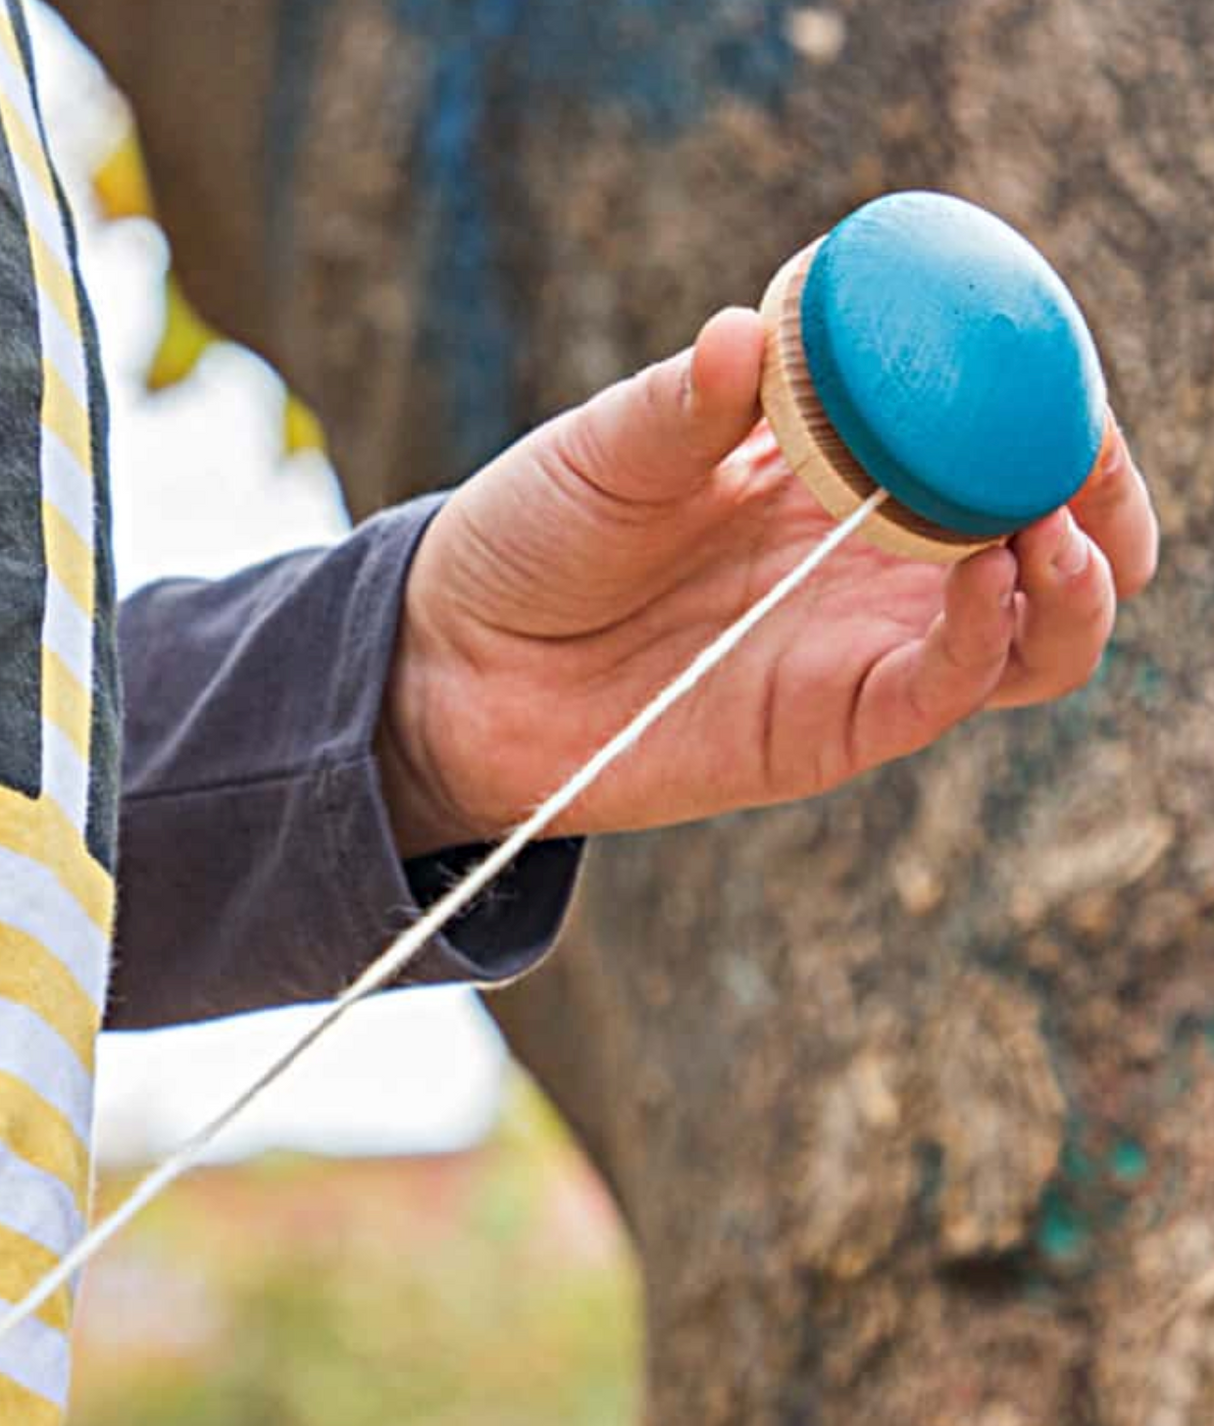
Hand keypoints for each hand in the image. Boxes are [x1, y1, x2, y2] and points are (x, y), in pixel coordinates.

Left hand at [378, 308, 1157, 857]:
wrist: (457, 666)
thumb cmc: (535, 537)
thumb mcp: (608, 450)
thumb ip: (685, 407)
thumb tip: (744, 334)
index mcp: (841, 469)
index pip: (984, 436)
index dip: (1044, 405)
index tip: (1055, 372)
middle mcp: (874, 560)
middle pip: (1050, 537)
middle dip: (1099, 499)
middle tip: (1085, 463)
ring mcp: (862, 646)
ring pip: (1033, 634)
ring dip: (1076, 579)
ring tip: (1052, 528)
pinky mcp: (834, 727)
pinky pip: (946, 689)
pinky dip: (993, 636)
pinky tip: (997, 572)